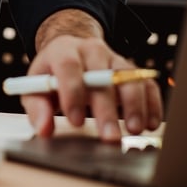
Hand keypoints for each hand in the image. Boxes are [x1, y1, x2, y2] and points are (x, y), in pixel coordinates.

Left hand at [21, 9, 163, 141]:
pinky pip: (146, 83)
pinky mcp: (131, 70)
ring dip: (134, 105)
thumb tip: (44, 129)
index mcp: (63, 51)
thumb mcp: (35, 88)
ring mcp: (114, 58)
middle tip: (109, 136)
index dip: (73, 93)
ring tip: (134, 130)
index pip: (69, 66)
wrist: (69, 51)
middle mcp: (91, 50)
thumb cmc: (51, 75)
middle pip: (102, 77)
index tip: (75, 121)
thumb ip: (37, 108)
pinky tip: (151, 123)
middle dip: (106, 109)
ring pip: (128, 78)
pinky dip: (151, 103)